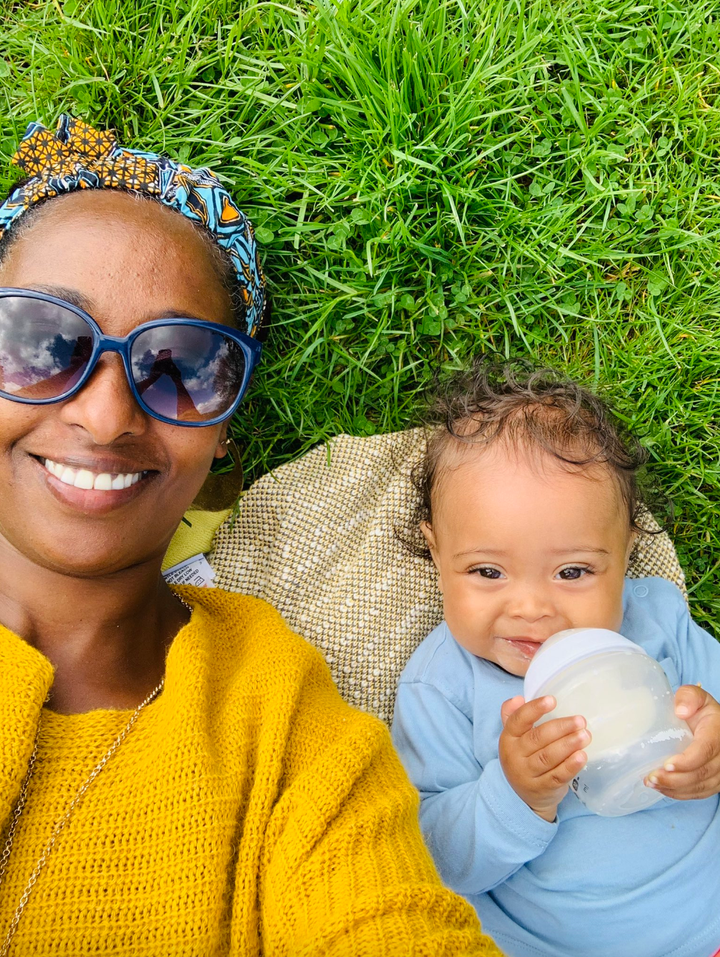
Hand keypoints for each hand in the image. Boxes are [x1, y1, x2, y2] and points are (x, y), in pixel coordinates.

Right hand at [499, 695, 589, 821]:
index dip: (535, 709)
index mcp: (508, 738)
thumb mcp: (514, 738)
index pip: (518, 720)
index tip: (553, 700)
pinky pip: (558, 776)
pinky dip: (570, 766)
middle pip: (538, 738)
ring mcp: (528, 774)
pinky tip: (582, 756)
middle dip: (561, 727)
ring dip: (568, 745)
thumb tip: (518, 698)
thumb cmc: (524, 758)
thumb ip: (513, 715)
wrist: (523, 797)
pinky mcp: (543, 789)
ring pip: (549, 757)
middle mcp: (515, 756)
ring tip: (585, 735)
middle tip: (580, 720)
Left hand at [645, 685, 719, 799]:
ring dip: (675, 789)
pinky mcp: (715, 780)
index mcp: (717, 732)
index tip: (666, 765)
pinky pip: (701, 792)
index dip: (687, 761)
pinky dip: (681, 794)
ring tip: (651, 783)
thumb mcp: (695, 696)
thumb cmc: (699, 709)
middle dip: (675, 779)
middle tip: (651, 777)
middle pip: (702, 772)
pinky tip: (662, 789)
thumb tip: (681, 711)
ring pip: (701, 786)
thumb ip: (688, 697)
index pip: (706, 750)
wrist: (710, 723)